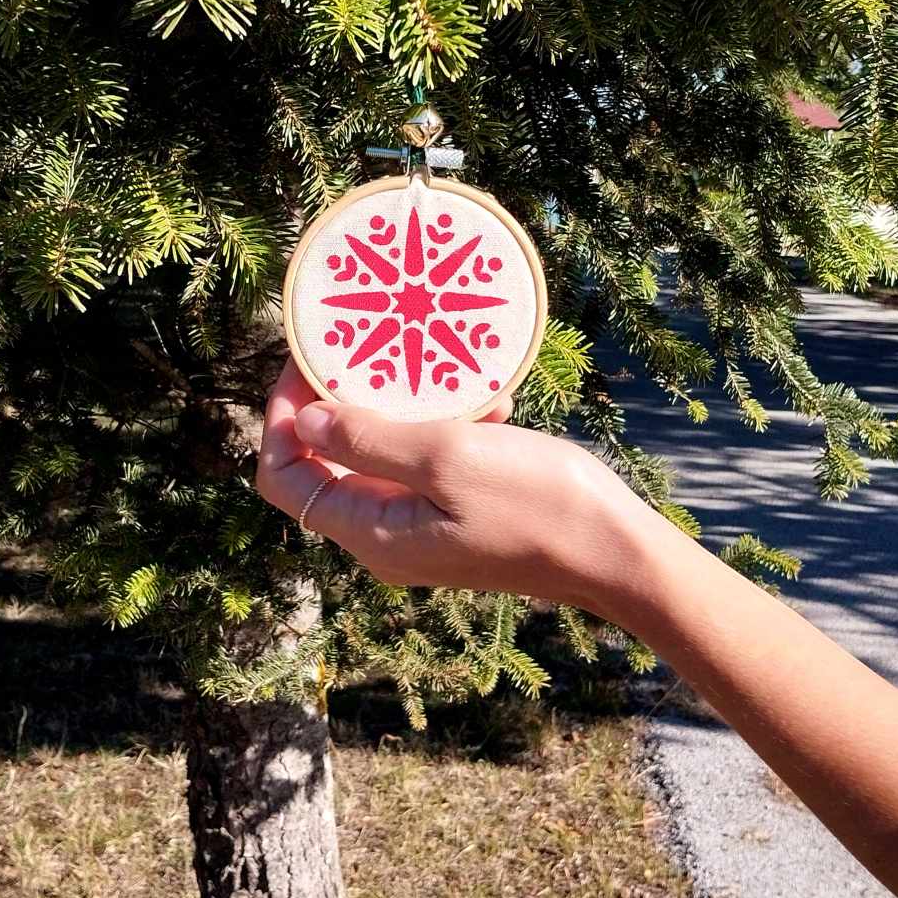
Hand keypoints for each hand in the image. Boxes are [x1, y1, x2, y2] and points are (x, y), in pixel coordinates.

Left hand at [255, 359, 652, 607]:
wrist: (614, 551)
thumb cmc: (536, 504)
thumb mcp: (447, 459)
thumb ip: (368, 439)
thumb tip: (304, 421)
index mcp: (371, 532)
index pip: (284, 478)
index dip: (282, 419)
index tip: (307, 362)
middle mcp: (388, 536)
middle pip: (329, 463)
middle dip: (343, 401)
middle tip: (368, 345)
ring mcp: (425, 526)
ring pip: (384, 455)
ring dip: (404, 407)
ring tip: (437, 366)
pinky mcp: (461, 513)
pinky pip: (430, 461)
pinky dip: (447, 425)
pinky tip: (489, 401)